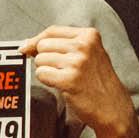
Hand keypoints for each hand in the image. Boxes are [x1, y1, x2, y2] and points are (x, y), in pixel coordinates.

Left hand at [19, 26, 136, 137]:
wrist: (112, 106)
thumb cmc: (96, 81)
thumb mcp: (88, 53)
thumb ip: (61, 45)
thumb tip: (26, 44)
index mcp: (89, 35)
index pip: (51, 31)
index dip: (36, 40)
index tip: (27, 48)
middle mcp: (84, 46)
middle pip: (43, 45)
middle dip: (44, 58)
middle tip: (60, 69)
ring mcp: (77, 62)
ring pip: (40, 60)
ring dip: (47, 70)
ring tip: (64, 77)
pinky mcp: (70, 79)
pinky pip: (41, 74)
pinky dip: (47, 81)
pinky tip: (62, 85)